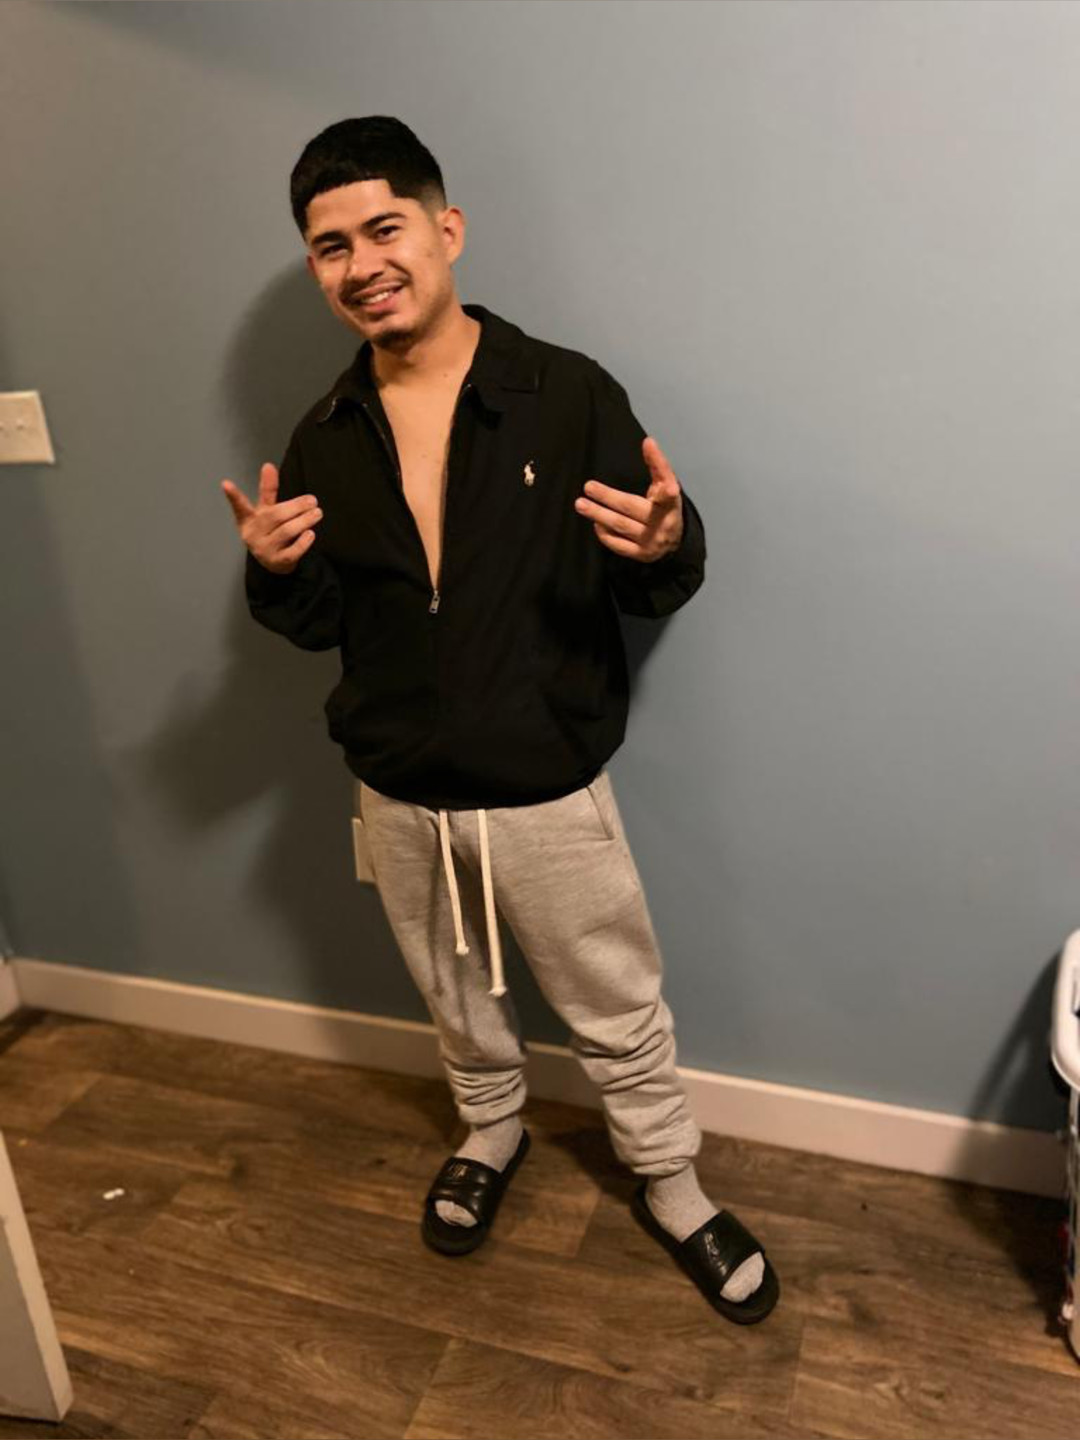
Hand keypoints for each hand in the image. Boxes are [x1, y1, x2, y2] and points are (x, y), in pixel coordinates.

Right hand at [221, 463, 322, 573]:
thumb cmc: (270, 530)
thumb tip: (268, 465)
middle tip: (312, 501)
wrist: (274, 562)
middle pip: (275, 516)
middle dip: (295, 507)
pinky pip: (293, 551)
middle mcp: (253, 534)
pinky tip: (311, 533)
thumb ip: (268, 489)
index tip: (225, 484)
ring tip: (317, 513)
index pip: (240, 506)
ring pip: (286, 532)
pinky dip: (303, 542)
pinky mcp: (278, 562)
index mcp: (248, 519)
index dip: (233, 496)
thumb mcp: (265, 510)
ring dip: (304, 521)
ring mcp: (265, 549)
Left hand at [574, 436, 683, 560]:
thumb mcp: (666, 487)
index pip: (667, 491)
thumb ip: (657, 466)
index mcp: (671, 504)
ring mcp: (650, 541)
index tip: (654, 468)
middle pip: (631, 508)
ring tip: (581, 504)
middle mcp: (662, 524)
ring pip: (621, 526)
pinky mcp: (640, 554)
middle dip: (608, 497)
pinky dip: (605, 533)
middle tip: (588, 487)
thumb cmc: (665, 508)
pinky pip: (619, 544)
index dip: (660, 477)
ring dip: (599, 514)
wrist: (675, 543)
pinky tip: (595, 523)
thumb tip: (647, 441)